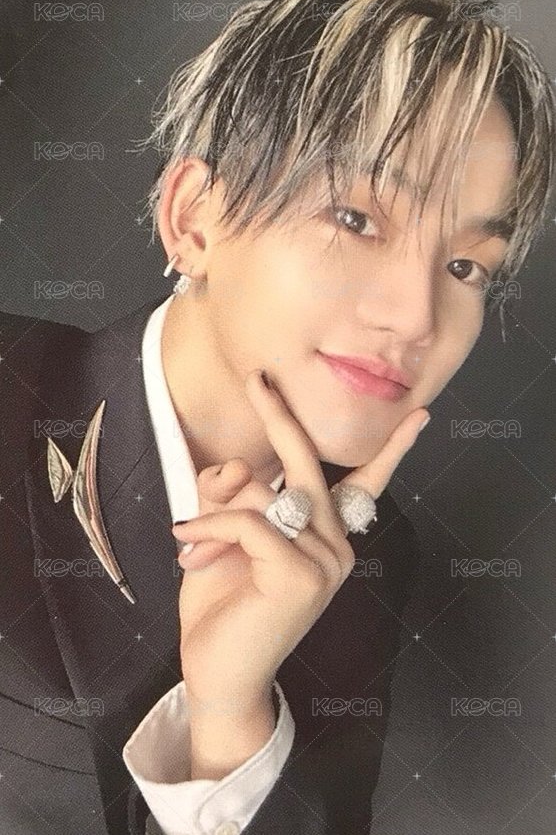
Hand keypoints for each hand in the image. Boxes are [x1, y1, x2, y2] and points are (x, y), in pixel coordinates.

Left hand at [173, 369, 428, 711]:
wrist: (220, 675)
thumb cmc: (224, 606)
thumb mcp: (225, 538)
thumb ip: (235, 496)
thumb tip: (237, 466)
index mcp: (326, 534)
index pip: (365, 483)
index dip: (390, 448)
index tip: (418, 417)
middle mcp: (336, 543)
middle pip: (305, 462)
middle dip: (279, 416)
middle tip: (257, 378)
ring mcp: (325, 559)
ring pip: (263, 492)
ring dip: (213, 510)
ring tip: (191, 544)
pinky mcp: (302, 574)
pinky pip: (249, 521)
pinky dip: (211, 528)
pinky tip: (189, 547)